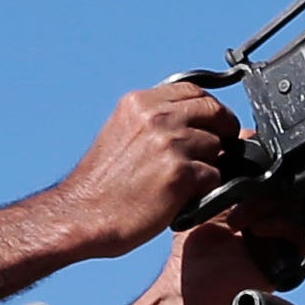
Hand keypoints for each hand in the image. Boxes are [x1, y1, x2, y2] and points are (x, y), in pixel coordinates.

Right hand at [50, 82, 245, 260]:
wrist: (80, 215)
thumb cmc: (101, 184)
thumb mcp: (121, 132)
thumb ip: (152, 120)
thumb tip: (192, 120)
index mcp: (140, 103)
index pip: (193, 90)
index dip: (210, 108)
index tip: (214, 123)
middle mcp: (156, 117)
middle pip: (213, 110)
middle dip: (224, 129)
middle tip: (222, 149)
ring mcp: (170, 143)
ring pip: (217, 145)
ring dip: (211, 164)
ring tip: (187, 180)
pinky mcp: (181, 173)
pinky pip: (215, 175)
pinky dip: (206, 189)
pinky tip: (184, 198)